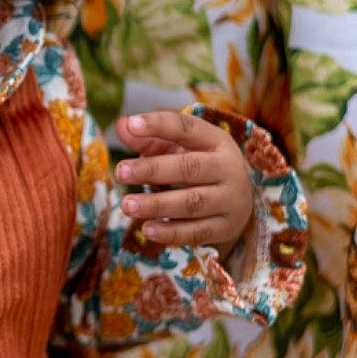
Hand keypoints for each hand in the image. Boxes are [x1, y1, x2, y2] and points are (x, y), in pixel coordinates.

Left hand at [112, 109, 253, 258]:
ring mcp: (229, 200)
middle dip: (152, 169)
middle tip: (120, 172)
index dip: (160, 125)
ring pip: (192, 202)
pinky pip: (196, 232)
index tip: (132, 124)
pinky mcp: (224, 228)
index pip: (187, 128)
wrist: (236, 203)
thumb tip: (122, 126)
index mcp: (216, 140)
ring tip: (127, 205)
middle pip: (189, 167)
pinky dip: (171, 233)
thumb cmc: (197, 168)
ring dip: (157, 205)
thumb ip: (149, 140)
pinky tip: (147, 229)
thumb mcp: (178, 149)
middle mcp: (228, 168)